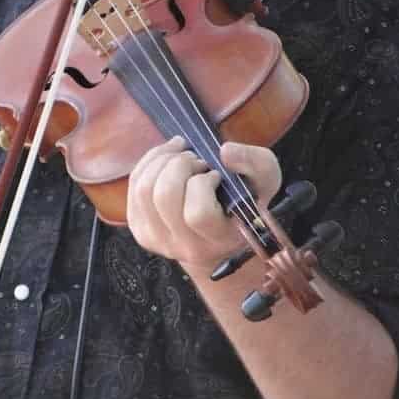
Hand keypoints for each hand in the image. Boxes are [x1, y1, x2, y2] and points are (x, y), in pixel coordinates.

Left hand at [127, 137, 281, 270]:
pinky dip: (149, 162)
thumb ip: (255, 163)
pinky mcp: (139, 228)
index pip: (197, 213)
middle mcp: (183, 246)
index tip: (214, 174)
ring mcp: (156, 239)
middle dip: (179, 165)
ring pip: (144, 189)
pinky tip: (167, 157)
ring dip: (162, 160)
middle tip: (195, 160)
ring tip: (182, 155)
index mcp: (218, 240)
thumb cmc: (242, 205)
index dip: (202, 184)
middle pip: (165, 196)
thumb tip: (224, 152)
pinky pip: (134, 186)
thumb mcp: (264, 182)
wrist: (216, 236)